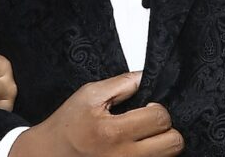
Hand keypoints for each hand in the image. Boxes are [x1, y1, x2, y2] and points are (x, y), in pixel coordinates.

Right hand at [9, 72, 182, 156]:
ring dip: (162, 144)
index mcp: (113, 132)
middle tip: (149, 122)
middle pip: (174, 143)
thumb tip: (147, 76)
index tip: (147, 107)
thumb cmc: (68, 125)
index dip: (157, 108)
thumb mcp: (89, 95)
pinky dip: (153, 155)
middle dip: (166, 128)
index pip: (160, 118)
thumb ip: (121, 83)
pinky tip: (137, 147)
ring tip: (143, 136)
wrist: (51, 154)